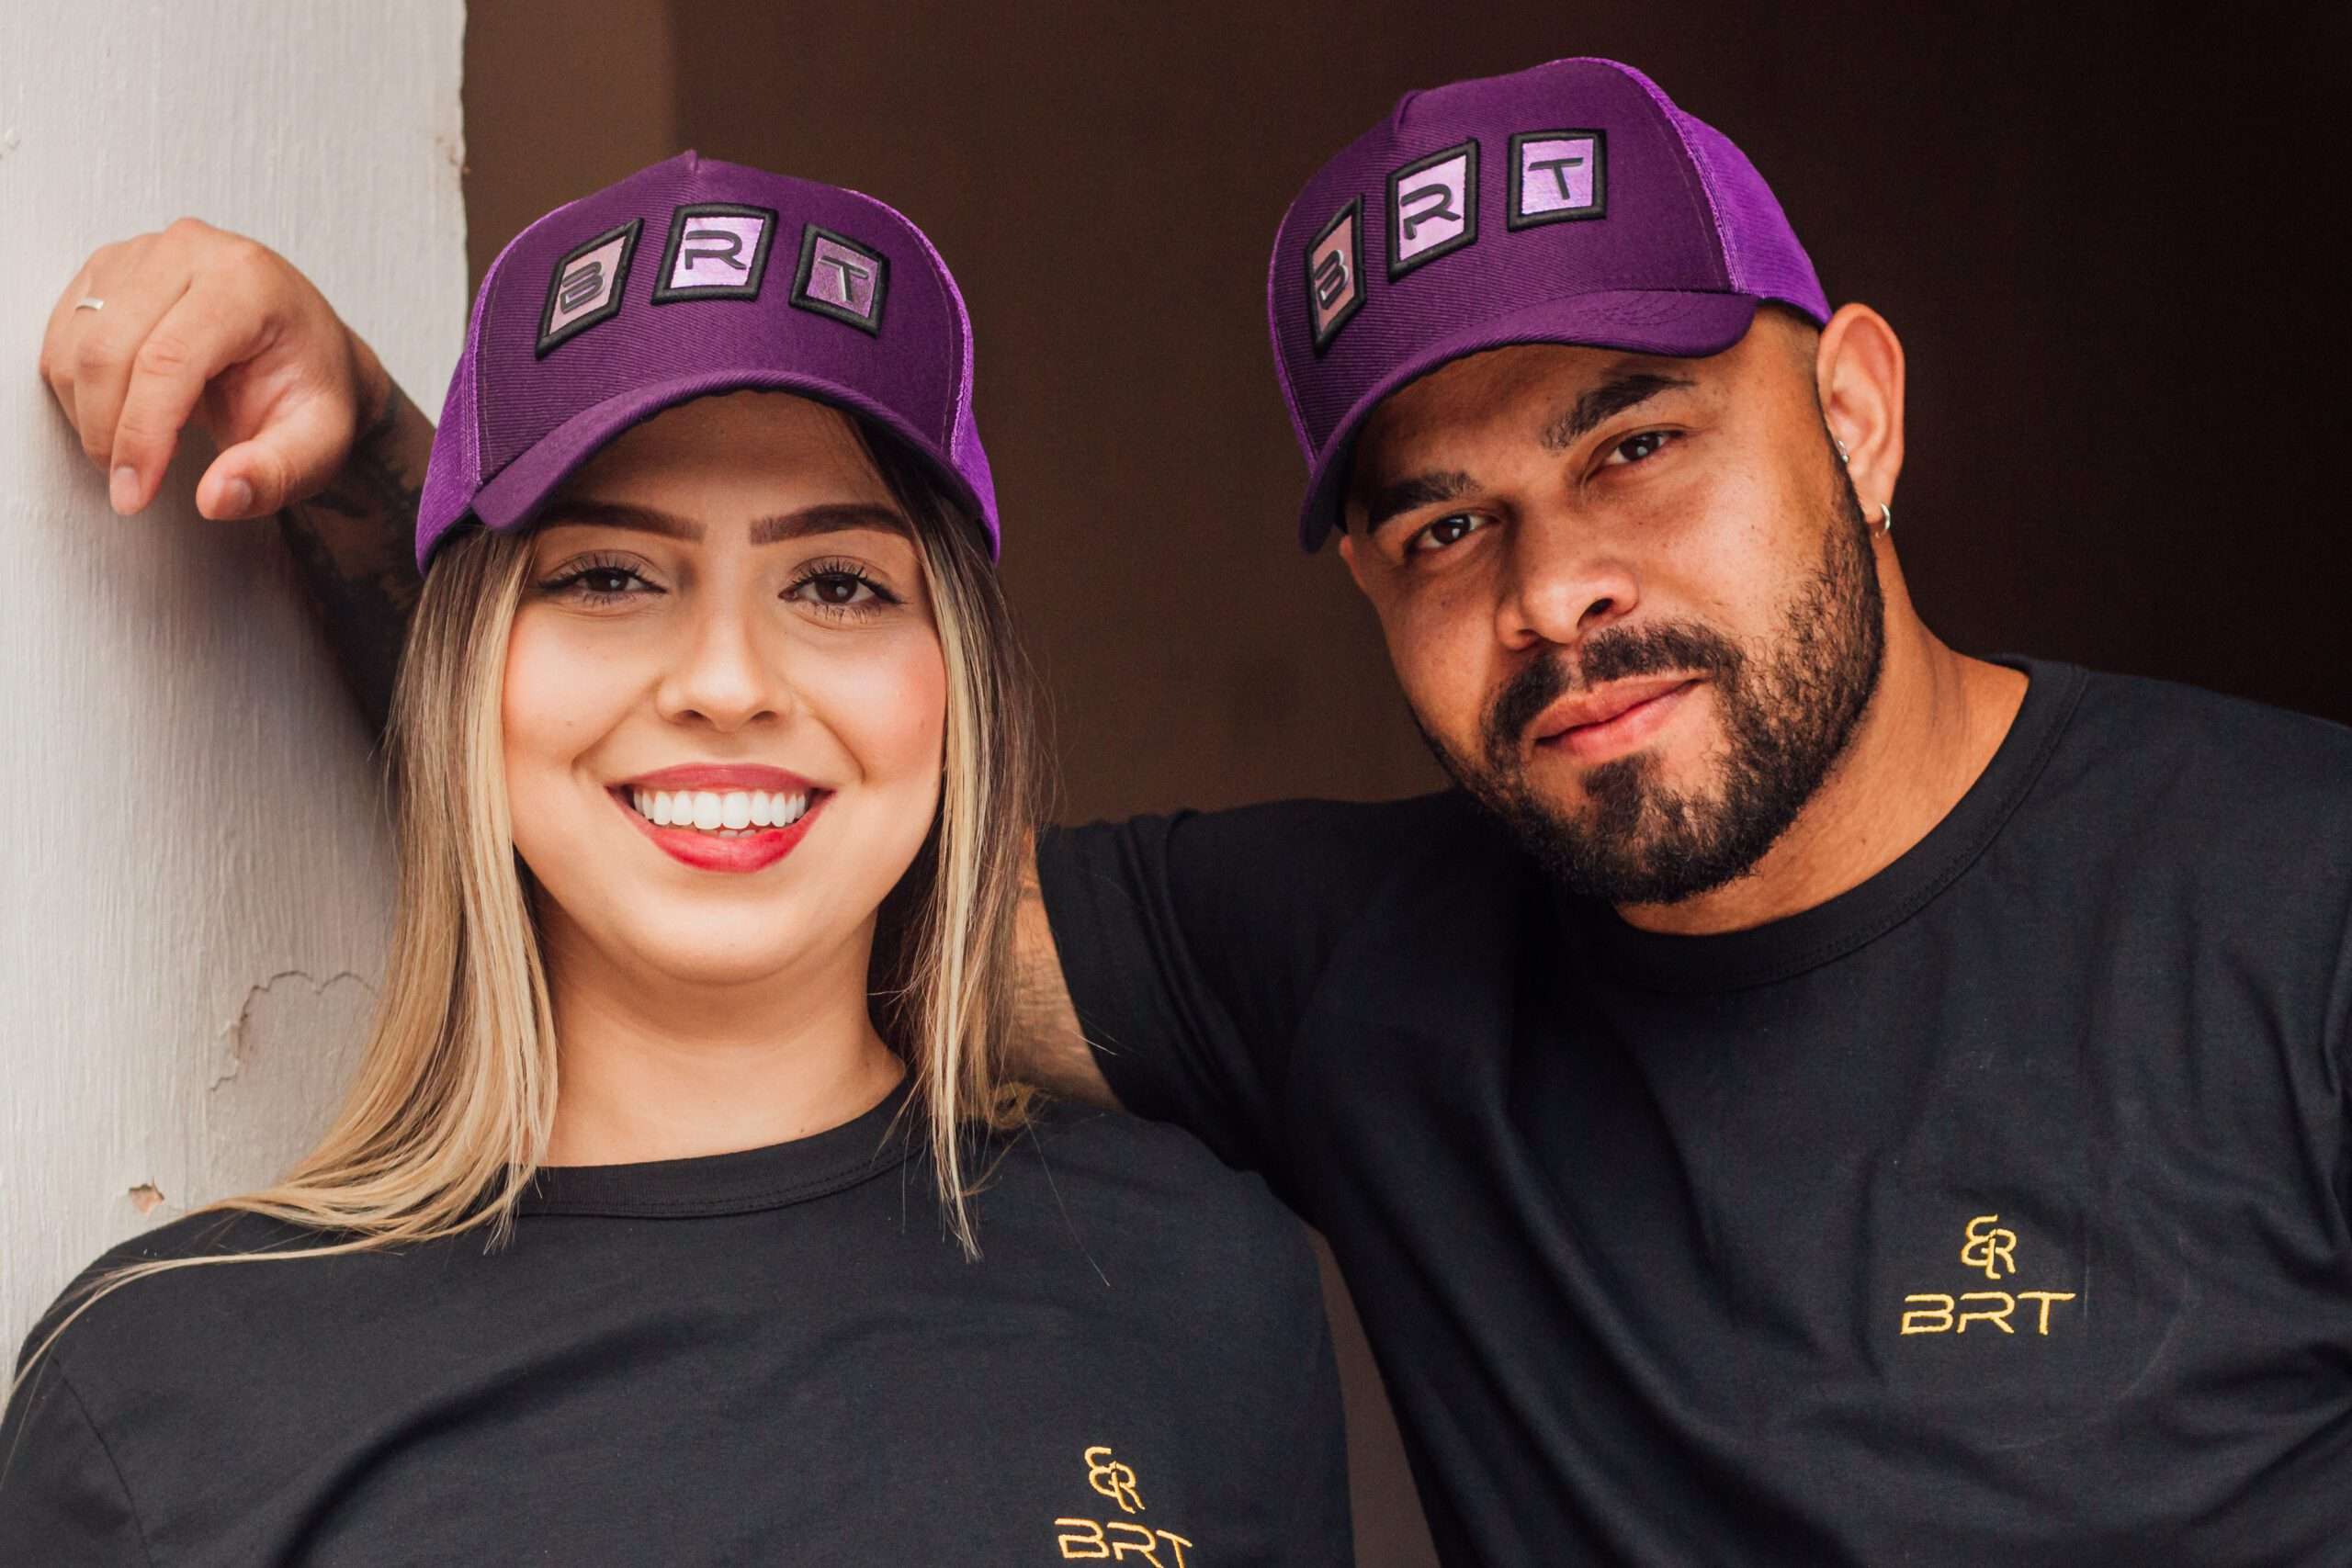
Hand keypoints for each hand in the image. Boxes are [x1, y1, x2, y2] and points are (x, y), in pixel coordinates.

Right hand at [38, 218, 391, 520]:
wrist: (305, 350)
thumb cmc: (310, 388)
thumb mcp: (321, 444)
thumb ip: (275, 475)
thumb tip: (217, 498)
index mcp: (246, 282)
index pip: (167, 360)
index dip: (141, 435)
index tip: (135, 492)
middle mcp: (190, 252)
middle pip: (109, 352)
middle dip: (109, 434)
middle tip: (132, 485)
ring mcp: (142, 254)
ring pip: (76, 347)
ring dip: (91, 416)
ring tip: (144, 447)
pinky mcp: (109, 270)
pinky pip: (63, 339)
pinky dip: (79, 392)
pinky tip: (126, 413)